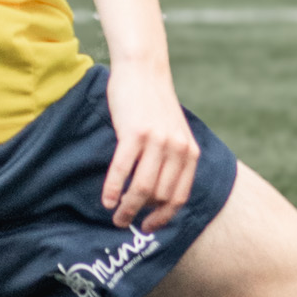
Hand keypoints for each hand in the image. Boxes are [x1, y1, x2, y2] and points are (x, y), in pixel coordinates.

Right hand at [102, 63, 198, 231]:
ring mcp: (157, 141)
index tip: (149, 227)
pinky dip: (113, 189)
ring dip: (127, 208)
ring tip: (116, 216)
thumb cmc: (154, 103)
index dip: (164, 217)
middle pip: (159, 197)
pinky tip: (106, 199)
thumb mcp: (174, 132)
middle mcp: (177, 149)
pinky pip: (122, 170)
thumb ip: (172, 159)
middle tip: (125, 223)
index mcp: (190, 152)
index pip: (179, 196)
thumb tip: (156, 195)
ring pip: (143, 189)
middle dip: (141, 216)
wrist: (144, 69)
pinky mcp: (135, 133)